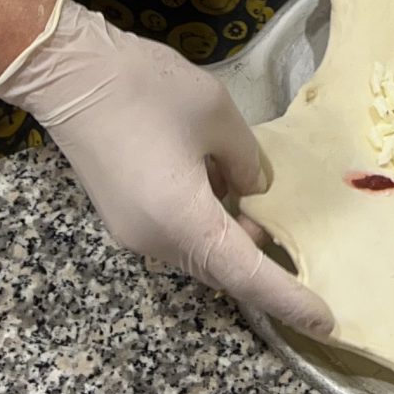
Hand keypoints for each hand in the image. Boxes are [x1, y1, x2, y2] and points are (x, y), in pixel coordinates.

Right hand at [0, 0, 332, 335]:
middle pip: (220, 269)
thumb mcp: (217, 113)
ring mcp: (134, 231)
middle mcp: (156, 241)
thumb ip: (247, 160)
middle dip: (263, 267)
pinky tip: (226, 193)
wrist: (68, 72)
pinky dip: (207, 226)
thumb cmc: (145, 88)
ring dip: (233, 241)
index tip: (325, 320)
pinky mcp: (123, 214)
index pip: (247, 275)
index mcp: (183, 222)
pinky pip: (176, 234)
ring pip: (198, 252)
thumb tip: (255, 190)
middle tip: (306, 256)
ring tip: (269, 215)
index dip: (289, 298)